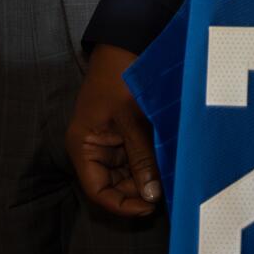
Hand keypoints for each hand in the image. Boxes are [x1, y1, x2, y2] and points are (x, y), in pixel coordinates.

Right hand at [67, 45, 162, 217]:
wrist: (125, 45)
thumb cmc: (118, 78)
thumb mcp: (130, 119)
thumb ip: (141, 157)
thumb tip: (151, 195)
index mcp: (83, 147)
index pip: (98, 191)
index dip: (121, 205)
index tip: (149, 208)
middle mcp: (94, 149)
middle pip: (114, 186)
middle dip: (138, 191)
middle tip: (166, 192)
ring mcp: (111, 143)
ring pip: (128, 175)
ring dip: (147, 179)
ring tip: (169, 178)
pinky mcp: (126, 135)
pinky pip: (138, 159)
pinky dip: (151, 164)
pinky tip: (167, 164)